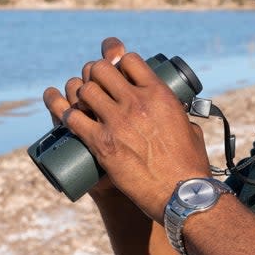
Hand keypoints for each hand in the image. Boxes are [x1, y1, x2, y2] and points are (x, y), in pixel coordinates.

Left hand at [57, 38, 210, 219]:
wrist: (181, 194)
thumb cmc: (189, 164)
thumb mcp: (189, 127)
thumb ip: (180, 114)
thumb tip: (177, 111)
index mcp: (159, 94)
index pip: (128, 60)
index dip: (117, 61)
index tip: (115, 70)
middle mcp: (136, 103)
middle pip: (101, 69)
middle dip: (94, 73)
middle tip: (94, 85)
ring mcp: (117, 122)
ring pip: (84, 90)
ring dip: (78, 93)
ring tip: (80, 101)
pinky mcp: (102, 144)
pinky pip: (73, 119)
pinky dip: (65, 114)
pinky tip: (66, 115)